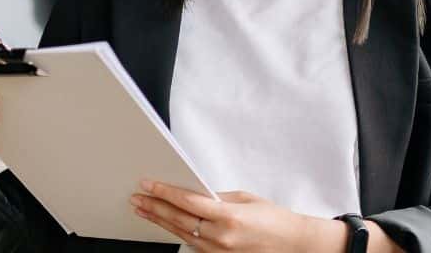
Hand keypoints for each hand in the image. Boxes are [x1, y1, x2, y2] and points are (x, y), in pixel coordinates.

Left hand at [130, 181, 333, 251]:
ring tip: (144, 209)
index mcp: (228, 217)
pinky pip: (192, 244)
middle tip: (137, 197)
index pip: (187, 202)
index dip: (164, 192)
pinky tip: (166, 224)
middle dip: (155, 207)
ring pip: (181, 233)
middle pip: (178, 219)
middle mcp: (220, 237)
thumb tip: (195, 192)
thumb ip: (218, 197)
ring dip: (160, 221)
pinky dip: (177, 232)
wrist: (293, 245)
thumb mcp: (246, 199)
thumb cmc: (275, 220)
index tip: (149, 185)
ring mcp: (218, 252)